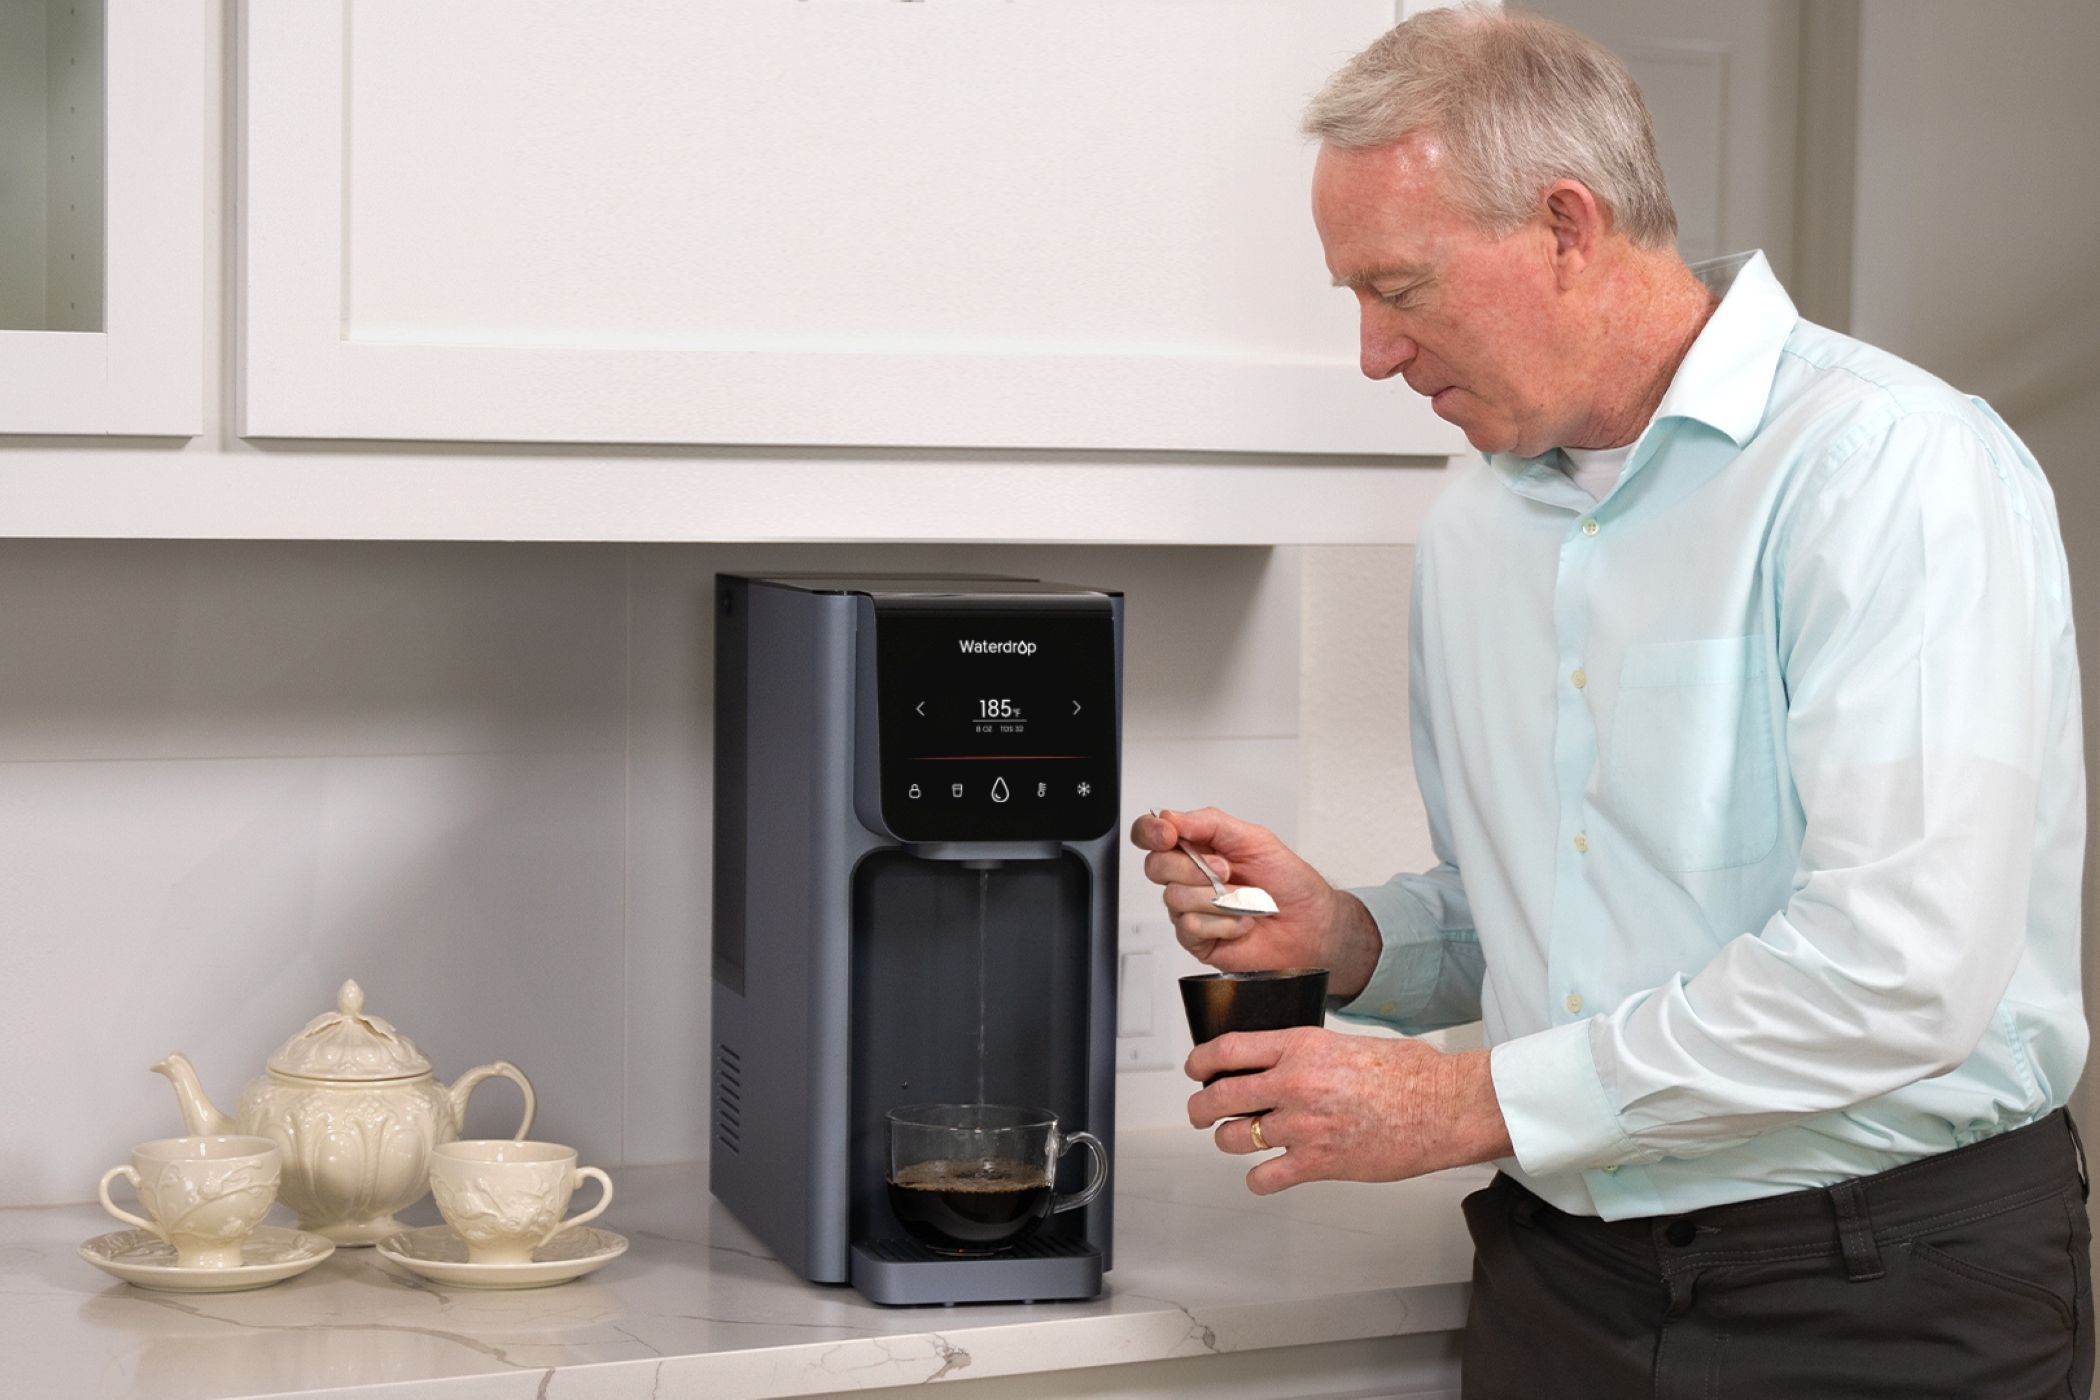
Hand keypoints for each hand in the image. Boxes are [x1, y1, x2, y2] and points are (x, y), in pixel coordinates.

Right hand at [1130, 807, 1379, 998]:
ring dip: (1217, 899)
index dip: (1150, 831)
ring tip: (1245, 901)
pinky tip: (1242, 922)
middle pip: (1156, 866)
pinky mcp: (1197, 939)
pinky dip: (1223, 923)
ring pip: (1174, 899)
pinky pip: (1190, 927)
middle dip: (1192, 867)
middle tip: (1227, 870)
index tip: (1167, 834)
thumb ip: (1210, 822)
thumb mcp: (1255, 839)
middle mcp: (1188, 877)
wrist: (1311, 925)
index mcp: (1198, 847)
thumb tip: (1173, 816)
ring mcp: (1191, 909)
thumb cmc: (1289, 882)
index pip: (1153, 834)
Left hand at [1186, 1028, 1511, 1193]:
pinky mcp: (1317, 1162)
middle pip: (1220, 1096)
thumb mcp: (1350, 1043)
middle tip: (1198, 1111)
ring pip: (1235, 1137)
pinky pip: (1265, 1176)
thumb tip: (1289, 1062)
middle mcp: (1294, 1083)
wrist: (1443, 1107)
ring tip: (1233, 1139)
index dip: (1201, 1060)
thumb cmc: (1411, 1075)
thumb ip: (1311, 1053)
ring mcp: (1303, 1125)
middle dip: (1200, 1106)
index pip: (1229, 1049)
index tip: (1194, 1068)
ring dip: (1227, 1140)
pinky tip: (1265, 1174)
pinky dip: (1259, 1178)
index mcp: (1301, 1046)